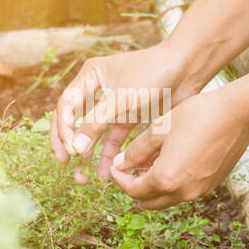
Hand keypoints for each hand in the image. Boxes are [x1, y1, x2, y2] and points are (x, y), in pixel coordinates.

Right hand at [50, 43, 193, 183]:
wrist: (185, 69)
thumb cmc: (151, 74)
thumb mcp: (120, 99)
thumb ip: (96, 123)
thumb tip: (75, 148)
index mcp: (91, 77)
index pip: (67, 106)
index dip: (63, 128)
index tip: (68, 149)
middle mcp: (99, 90)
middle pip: (75, 121)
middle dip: (70, 144)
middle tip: (65, 163)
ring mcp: (114, 105)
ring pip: (94, 134)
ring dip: (88, 155)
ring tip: (83, 178)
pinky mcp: (129, 116)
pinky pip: (114, 138)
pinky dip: (109, 155)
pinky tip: (105, 173)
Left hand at [109, 89, 248, 208]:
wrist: (237, 114)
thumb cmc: (196, 116)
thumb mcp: (159, 129)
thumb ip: (136, 151)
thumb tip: (122, 164)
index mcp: (166, 179)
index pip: (133, 190)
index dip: (120, 179)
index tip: (117, 166)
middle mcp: (183, 192)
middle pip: (149, 202)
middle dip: (136, 187)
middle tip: (132, 167)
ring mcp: (200, 191)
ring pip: (168, 199)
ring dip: (155, 186)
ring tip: (153, 160)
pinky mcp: (212, 185)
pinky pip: (185, 191)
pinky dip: (173, 183)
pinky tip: (173, 159)